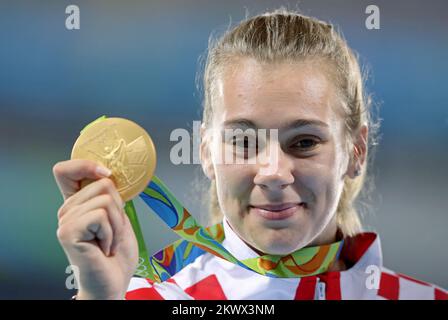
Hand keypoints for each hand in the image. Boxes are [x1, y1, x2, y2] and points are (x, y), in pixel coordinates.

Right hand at [53, 159, 137, 298]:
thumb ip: (110, 197)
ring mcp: (65, 221)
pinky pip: (102, 215)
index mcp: (77, 203)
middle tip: (112, 232)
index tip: (106, 174)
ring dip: (116, 224)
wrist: (113, 282)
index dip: (86, 165)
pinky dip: (111, 233)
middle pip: (102, 183)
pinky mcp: (68, 231)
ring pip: (106, 200)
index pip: (66, 170)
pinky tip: (103, 247)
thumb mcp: (119, 217)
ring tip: (108, 241)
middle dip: (119, 209)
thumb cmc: (116, 254)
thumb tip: (110, 176)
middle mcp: (67, 210)